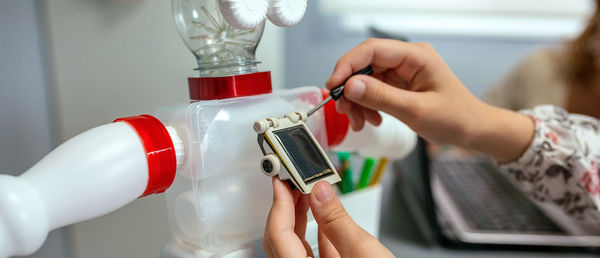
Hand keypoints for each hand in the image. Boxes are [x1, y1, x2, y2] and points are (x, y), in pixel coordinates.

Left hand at [263, 179, 393, 257]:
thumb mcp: (364, 251)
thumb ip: (337, 220)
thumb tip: (320, 192)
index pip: (278, 235)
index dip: (279, 204)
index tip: (280, 182)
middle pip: (281, 241)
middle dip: (286, 208)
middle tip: (291, 182)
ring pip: (295, 247)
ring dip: (300, 217)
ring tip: (306, 192)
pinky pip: (313, 254)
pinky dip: (316, 233)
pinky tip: (323, 216)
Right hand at [327, 38, 533, 162]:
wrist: (473, 131)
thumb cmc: (455, 118)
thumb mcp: (416, 110)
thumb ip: (381, 97)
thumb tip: (350, 85)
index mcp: (415, 56)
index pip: (371, 50)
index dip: (348, 65)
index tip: (334, 86)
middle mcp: (406, 60)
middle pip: (364, 65)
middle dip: (350, 88)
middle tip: (344, 110)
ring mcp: (401, 73)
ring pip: (365, 80)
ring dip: (357, 101)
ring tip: (360, 122)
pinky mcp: (398, 86)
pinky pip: (372, 91)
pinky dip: (365, 106)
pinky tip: (370, 120)